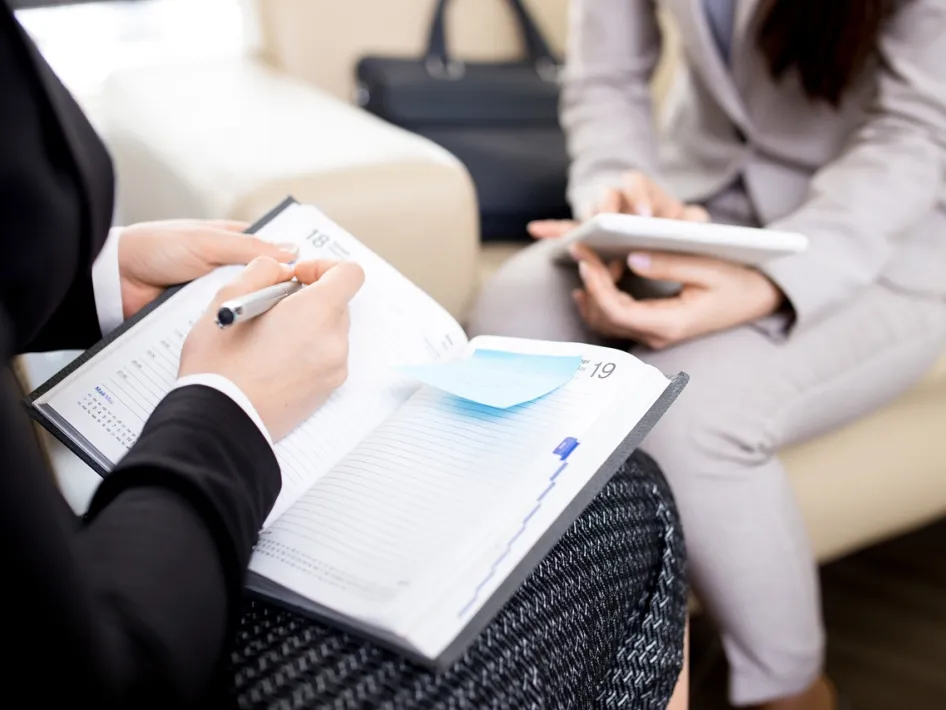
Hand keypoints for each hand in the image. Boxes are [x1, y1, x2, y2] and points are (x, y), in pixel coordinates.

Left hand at [118, 219, 300, 318]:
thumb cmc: (155, 248)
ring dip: (256, 317)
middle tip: (304, 309)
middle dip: (279, 296)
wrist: (112, 281)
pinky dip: (232, 331)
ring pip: (247, 309)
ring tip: (282, 329)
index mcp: (232, 243)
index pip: (273, 253)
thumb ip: (249, 248)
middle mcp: (227, 271)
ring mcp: (215, 297)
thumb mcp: (206, 242)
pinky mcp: (201, 320)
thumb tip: (292, 251)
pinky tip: (250, 340)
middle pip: (264, 286)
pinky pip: (224, 326)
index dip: (294, 264)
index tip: (317, 277)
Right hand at [180, 257, 365, 439]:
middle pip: (338, 303)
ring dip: (305, 327)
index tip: (296, 277)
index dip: (324, 267)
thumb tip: (282, 270)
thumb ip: (262, 270)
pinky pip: (325, 358)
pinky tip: (272, 363)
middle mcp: (334, 341)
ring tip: (266, 341)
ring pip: (329, 332)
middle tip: (270, 309)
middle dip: (308, 299)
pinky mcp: (327, 391)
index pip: (350, 274)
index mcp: (317, 313)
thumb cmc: (219, 365)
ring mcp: (334, 370)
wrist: (220, 423)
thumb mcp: (228, 299)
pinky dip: (306, 352)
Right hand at [527, 171, 709, 238]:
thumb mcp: (690, 222)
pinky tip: (535, 230)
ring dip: (584, 229)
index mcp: (643, 191)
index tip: (641, 215)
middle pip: (606, 195)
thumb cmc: (676, 228)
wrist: (660, 231)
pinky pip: (566, 229)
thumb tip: (695, 222)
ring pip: (586, 214)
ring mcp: (600, 215)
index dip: (637, 196)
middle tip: (608, 231)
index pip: (636, 183)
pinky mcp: (588, 233)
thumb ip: (695, 220)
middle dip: (606, 214)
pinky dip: (551, 229)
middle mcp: (619, 198)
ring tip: (583, 248)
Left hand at [570, 245, 783, 348]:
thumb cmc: (738, 283)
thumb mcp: (708, 268)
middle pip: (606, 317)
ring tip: (587, 262)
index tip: (584, 257)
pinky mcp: (654, 327)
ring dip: (592, 294)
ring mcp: (655, 334)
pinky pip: (617, 320)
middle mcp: (659, 335)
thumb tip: (631, 258)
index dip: (595, 284)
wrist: (758, 301)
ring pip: (607, 323)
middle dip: (589, 284)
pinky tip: (592, 282)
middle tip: (582, 251)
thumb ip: (669, 264)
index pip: (617, 311)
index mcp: (671, 323)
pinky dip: (600, 301)